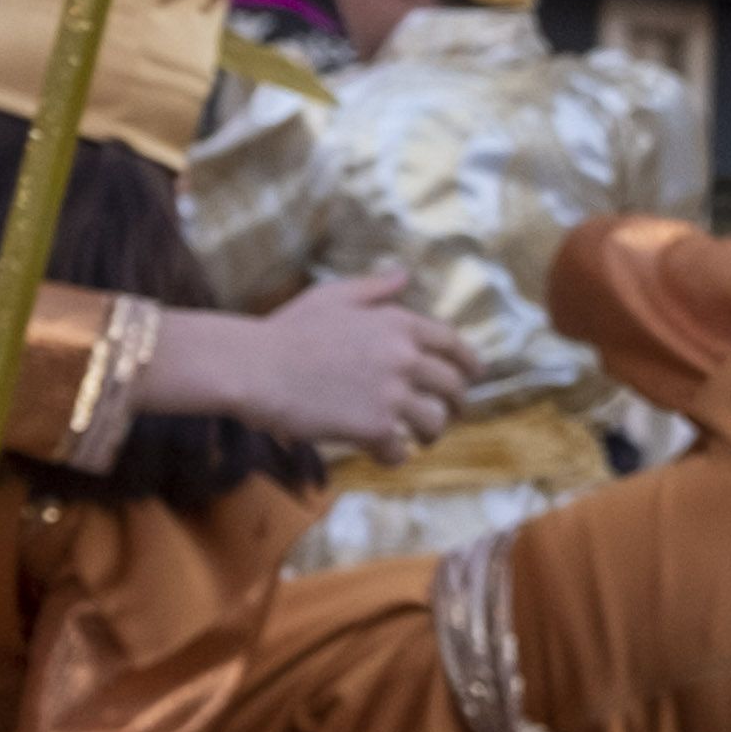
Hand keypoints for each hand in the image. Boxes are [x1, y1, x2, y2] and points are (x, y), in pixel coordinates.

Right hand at [147, 275, 471, 455]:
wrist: (255, 367)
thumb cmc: (287, 331)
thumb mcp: (333, 296)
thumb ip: (374, 288)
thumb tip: (404, 276)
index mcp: (398, 323)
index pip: (454, 344)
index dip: (470, 363)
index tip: (475, 375)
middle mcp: (404, 357)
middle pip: (453, 386)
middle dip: (456, 403)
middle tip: (448, 414)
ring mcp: (391, 393)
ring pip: (435, 422)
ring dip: (431, 433)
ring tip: (420, 438)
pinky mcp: (373, 427)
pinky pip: (400, 449)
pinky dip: (395, 455)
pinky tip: (384, 453)